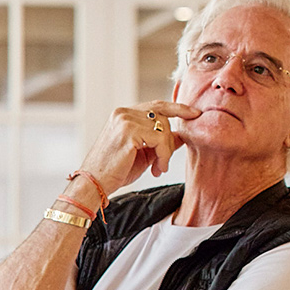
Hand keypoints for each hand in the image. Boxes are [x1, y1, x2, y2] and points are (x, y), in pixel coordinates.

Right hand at [81, 101, 201, 194]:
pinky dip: (164, 156)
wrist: (94, 184)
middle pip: (164, 117)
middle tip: (163, 163)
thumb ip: (162, 141)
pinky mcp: (128, 131)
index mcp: (125, 114)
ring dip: (166, 151)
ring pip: (164, 128)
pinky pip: (160, 139)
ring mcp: (125, 119)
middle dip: (170, 141)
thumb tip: (183, 134)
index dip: (178, 108)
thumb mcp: (145, 153)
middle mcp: (123, 112)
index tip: (195, 113)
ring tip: (158, 168)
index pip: (157, 105)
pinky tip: (157, 169)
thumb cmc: (117, 171)